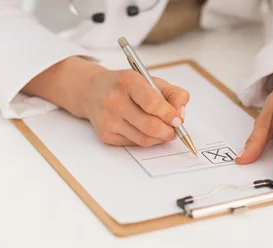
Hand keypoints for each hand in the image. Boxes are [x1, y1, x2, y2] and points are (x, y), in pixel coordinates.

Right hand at [23, 56, 188, 146]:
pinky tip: (145, 131)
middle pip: (149, 125)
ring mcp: (108, 119)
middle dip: (167, 132)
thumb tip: (181, 115)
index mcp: (128, 81)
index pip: (153, 103)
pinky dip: (145, 140)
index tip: (178, 120)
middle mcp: (114, 100)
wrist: (92, 91)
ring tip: (164, 132)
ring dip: (159, 138)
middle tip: (174, 131)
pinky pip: (133, 143)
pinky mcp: (105, 135)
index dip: (169, 115)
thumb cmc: (125, 85)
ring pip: (143, 139)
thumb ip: (172, 94)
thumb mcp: (149, 80)